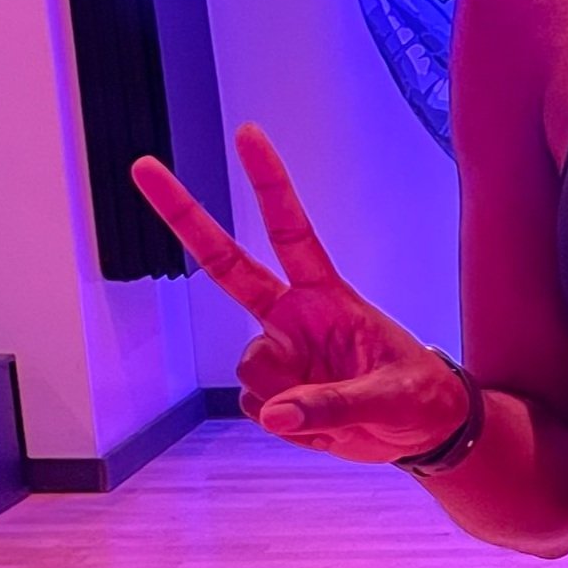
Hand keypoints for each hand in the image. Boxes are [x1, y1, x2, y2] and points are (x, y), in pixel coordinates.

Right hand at [129, 122, 469, 464]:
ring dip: (286, 397)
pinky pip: (258, 410)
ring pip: (249, 370)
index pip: (290, 233)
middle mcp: (292, 318)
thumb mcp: (390, 397)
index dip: (269, 185)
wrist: (423, 433)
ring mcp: (280, 355)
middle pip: (226, 266)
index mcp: (326, 297)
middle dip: (186, 216)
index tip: (247, 134)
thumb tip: (275, 414)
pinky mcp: (273, 394)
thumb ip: (332, 405)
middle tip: (144, 167)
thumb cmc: (418, 396)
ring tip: (336, 409)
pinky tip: (320, 426)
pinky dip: (287, 424)